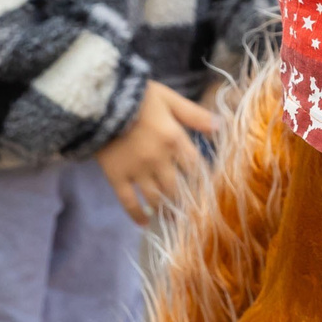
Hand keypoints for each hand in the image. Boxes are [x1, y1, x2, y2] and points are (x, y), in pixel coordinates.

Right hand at [96, 80, 218, 224]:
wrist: (100, 100)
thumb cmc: (138, 97)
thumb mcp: (170, 100)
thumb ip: (195, 115)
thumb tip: (221, 127)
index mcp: (175, 139)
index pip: (196, 167)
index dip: (203, 180)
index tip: (210, 191)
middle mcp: (159, 159)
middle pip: (177, 188)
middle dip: (186, 202)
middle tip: (193, 214)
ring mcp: (137, 170)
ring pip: (156, 198)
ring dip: (166, 211)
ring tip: (174, 220)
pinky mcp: (116, 177)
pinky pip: (128, 202)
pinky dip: (137, 215)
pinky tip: (144, 224)